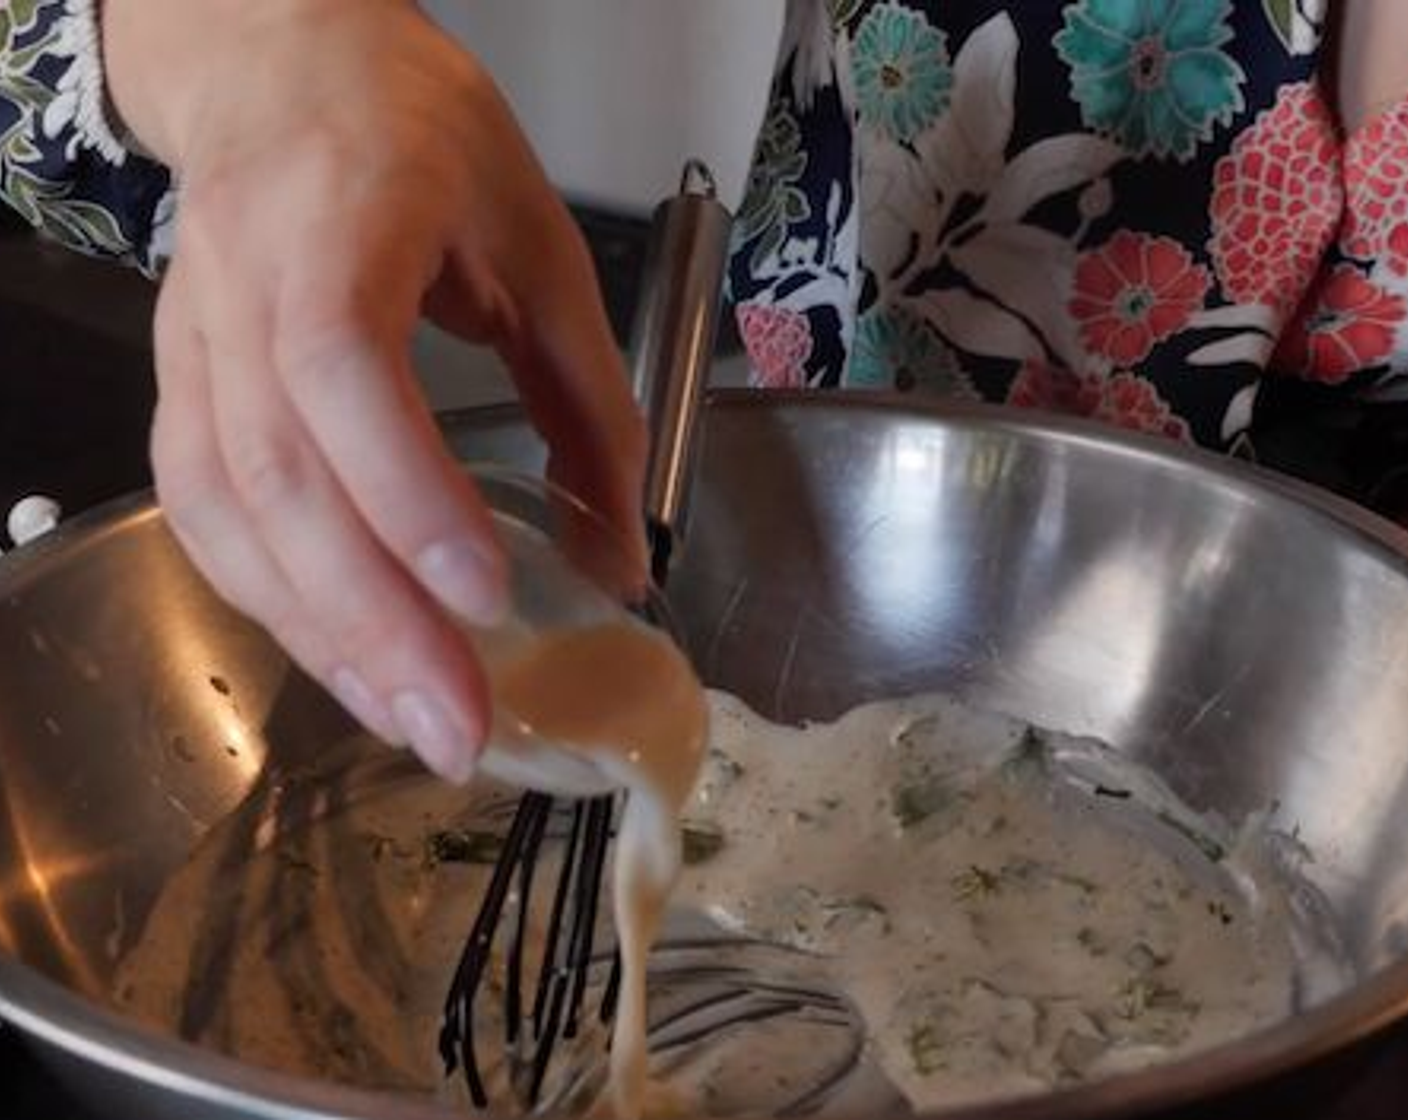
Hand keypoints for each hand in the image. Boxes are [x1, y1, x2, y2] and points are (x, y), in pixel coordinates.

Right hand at [103, 0, 647, 781]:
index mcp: (337, 223)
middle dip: (372, 620)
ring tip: (411, 722)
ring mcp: (193, 345)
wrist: (278, 72)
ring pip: (228, 515)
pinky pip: (208, 515)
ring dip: (320, 635)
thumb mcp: (541, 246)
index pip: (341, 369)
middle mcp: (239, 290)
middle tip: (459, 725)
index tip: (487, 590)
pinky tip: (342, 660)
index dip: (404, 491)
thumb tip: (620, 560)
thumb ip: (591, 404)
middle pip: (279, 477)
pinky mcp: (183, 390)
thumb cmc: (416, 137)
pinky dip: (275, 602)